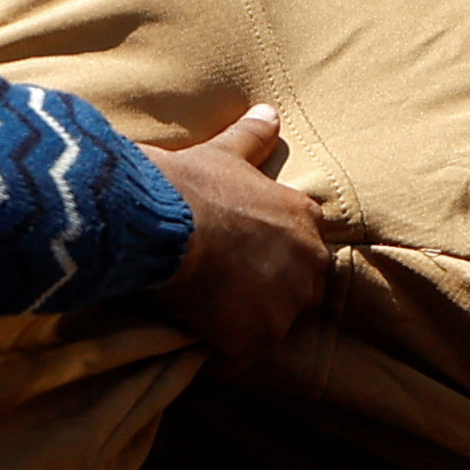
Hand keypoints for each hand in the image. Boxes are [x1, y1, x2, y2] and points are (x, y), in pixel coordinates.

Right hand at [138, 105, 329, 360]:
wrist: (160, 220)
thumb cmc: (190, 183)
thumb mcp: (223, 152)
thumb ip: (252, 137)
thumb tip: (269, 111)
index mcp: (304, 219)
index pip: (302, 248)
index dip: (269, 255)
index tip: (240, 257)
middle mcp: (308, 264)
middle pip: (295, 291)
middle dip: (265, 295)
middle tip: (220, 289)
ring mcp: (284, 306)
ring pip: (269, 327)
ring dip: (243, 326)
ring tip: (204, 315)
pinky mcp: (253, 339)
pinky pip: (237, 359)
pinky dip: (217, 355)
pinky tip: (193, 341)